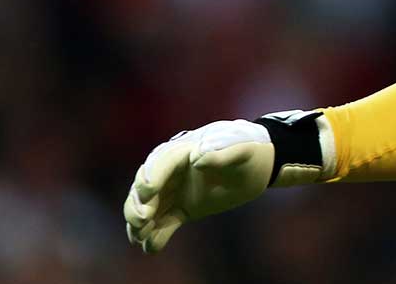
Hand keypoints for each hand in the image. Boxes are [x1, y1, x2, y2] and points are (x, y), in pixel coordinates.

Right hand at [123, 119, 275, 252]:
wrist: (258, 164)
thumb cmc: (249, 148)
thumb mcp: (240, 147)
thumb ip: (222, 151)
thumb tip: (198, 158)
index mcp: (183, 149)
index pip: (160, 162)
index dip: (152, 176)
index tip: (148, 192)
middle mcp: (173, 171)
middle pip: (145, 186)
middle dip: (137, 203)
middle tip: (142, 220)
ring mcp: (176, 190)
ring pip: (149, 207)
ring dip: (140, 222)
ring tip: (139, 238)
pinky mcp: (184, 207)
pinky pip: (165, 221)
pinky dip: (157, 235)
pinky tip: (151, 248)